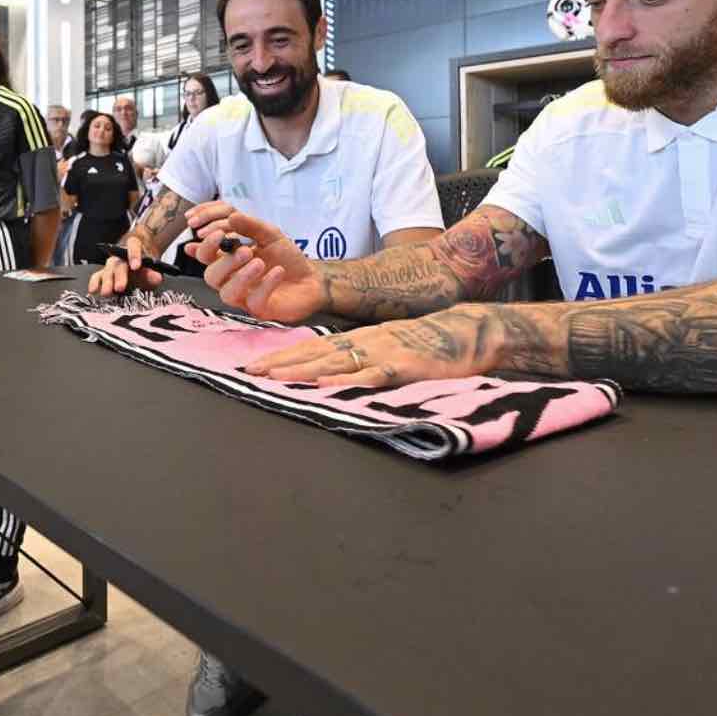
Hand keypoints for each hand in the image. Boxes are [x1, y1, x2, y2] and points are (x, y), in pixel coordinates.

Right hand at [88, 235, 161, 295]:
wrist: (139, 260)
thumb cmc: (146, 263)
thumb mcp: (153, 267)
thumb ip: (154, 273)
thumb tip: (156, 277)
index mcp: (135, 246)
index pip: (134, 246)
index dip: (134, 256)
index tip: (136, 267)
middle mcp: (120, 254)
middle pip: (119, 263)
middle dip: (119, 276)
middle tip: (120, 287)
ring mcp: (112, 263)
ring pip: (108, 270)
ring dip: (107, 282)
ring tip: (107, 292)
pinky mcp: (104, 272)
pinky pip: (97, 275)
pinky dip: (95, 282)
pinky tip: (93, 290)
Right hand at [185, 210, 324, 322]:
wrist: (313, 278)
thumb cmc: (287, 258)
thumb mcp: (270, 234)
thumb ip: (251, 225)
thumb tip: (231, 216)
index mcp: (229, 260)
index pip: (204, 255)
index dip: (205, 246)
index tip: (218, 234)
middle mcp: (232, 279)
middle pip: (211, 276)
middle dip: (225, 263)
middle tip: (245, 251)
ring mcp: (245, 297)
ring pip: (227, 293)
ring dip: (241, 276)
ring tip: (259, 263)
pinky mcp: (260, 309)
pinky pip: (255, 301)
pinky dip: (266, 285)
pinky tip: (277, 272)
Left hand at [242, 306, 499, 387]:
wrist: (466, 331)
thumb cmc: (427, 344)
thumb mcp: (386, 345)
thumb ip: (360, 355)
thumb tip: (328, 369)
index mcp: (358, 339)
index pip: (312, 347)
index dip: (283, 356)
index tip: (255, 364)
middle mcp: (364, 342)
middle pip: (315, 353)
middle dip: (281, 363)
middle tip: (250, 371)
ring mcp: (382, 353)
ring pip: (335, 362)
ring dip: (303, 370)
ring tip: (275, 376)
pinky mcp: (403, 366)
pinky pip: (371, 374)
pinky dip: (347, 379)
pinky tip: (325, 384)